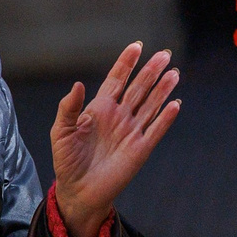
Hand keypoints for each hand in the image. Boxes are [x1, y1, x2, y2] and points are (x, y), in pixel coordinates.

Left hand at [50, 42, 182, 236]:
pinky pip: (156, 130)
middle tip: (164, 54)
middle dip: (150, 71)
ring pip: (151, 105)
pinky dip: (165, 118)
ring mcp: (131, 131)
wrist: (78, 190)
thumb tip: (78, 85)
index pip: (117, 79)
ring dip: (162, 89)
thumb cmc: (67, 161)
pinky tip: (175, 104)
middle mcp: (119, 116)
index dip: (126, 63)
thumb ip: (69, 108)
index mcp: (100, 108)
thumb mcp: (61, 132)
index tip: (136, 46)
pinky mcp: (140, 149)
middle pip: (139, 88)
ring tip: (174, 73)